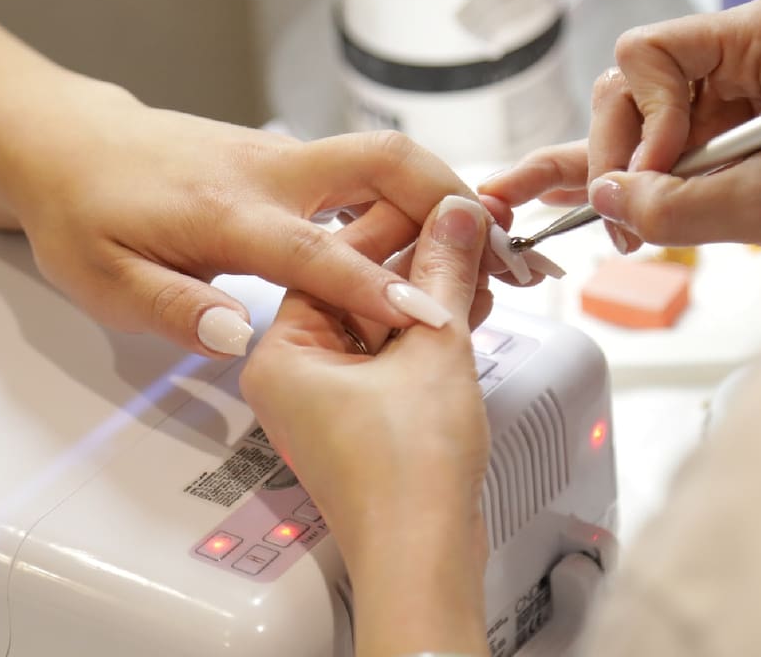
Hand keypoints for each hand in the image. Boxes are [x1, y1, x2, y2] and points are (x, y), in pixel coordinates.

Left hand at [0, 81, 511, 356]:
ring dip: (443, 193)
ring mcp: (283, 157)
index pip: (319, 252)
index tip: (437, 317)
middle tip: (502, 247)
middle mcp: (268, 172)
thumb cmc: (84, 213)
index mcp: (226, 211)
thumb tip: (238, 334)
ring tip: (490, 246)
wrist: (68, 142)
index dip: (380, 288)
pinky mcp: (288, 158)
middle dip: (450, 198)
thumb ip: (172, 308)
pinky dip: (411, 195)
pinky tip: (432, 234)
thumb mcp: (103, 279)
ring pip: (383, 157)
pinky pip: (365, 169)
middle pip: (382, 161)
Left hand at [240, 195, 491, 656]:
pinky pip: (391, 354)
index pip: (332, 260)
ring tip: (479, 264)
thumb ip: (443, 272)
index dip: (395, 224)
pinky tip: (469, 305)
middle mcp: (295, 373)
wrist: (423, 557)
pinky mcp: (362, 418)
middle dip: (419, 261)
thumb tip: (455, 217)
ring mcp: (328, 398)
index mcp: (281, 352)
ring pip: (379, 322)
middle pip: (357, 288)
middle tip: (465, 230)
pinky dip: (428, 331)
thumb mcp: (432, 349)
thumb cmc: (404, 475)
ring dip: (430, 294)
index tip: (438, 202)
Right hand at [482, 0, 760, 273]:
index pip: (648, 53)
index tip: (657, 176)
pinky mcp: (722, 129)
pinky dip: (629, 176)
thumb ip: (674, 205)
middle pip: (631, 87)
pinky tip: (574, 196)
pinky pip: (657, 147)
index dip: (639, 119)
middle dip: (620, 154)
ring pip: (634, 120)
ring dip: (620, 173)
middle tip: (623, 218)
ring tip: (608, 225)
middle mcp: (737, 52)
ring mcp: (726, 91)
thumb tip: (604, 197)